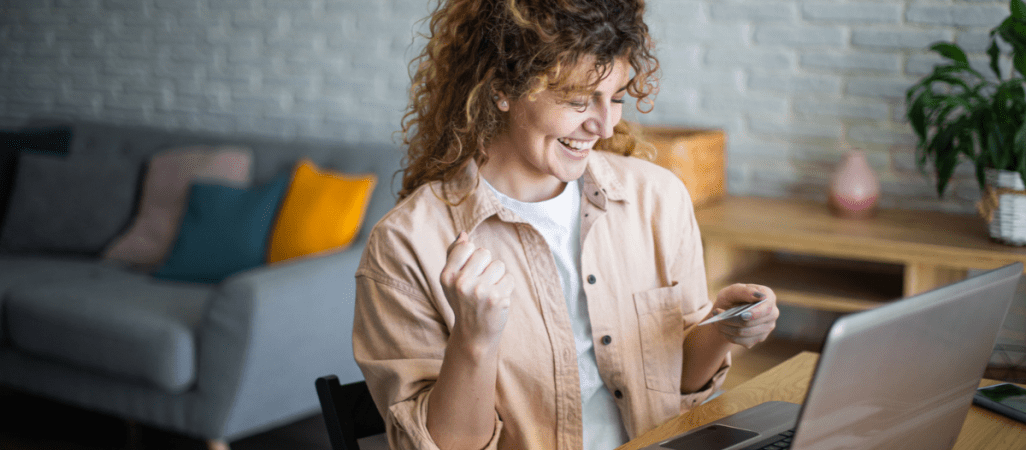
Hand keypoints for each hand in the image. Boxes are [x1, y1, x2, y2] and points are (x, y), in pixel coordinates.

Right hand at [439, 231, 514, 348]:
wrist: (474, 335)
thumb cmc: (463, 303)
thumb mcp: (451, 281)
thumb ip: (454, 255)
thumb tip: (463, 233)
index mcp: (447, 276)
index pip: (467, 246)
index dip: (473, 258)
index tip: (470, 273)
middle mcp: (461, 283)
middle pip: (485, 253)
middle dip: (486, 266)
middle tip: (480, 286)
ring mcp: (480, 291)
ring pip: (499, 265)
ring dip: (498, 278)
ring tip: (488, 293)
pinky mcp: (497, 298)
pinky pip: (510, 279)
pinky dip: (506, 288)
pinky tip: (497, 301)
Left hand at [710, 284, 778, 348]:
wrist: (727, 312)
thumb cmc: (732, 298)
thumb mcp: (732, 291)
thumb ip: (744, 291)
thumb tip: (759, 296)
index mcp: (768, 297)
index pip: (766, 308)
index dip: (755, 313)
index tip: (742, 315)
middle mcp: (772, 313)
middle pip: (751, 322)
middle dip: (730, 319)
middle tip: (716, 313)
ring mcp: (767, 328)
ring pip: (744, 333)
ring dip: (726, 327)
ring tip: (716, 320)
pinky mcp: (759, 338)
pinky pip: (742, 341)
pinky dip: (728, 335)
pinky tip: (722, 328)